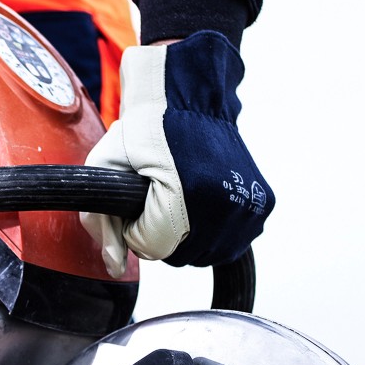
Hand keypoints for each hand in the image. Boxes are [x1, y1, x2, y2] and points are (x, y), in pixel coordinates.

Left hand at [80, 32, 272, 274]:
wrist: (189, 96)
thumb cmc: (141, 131)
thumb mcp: (105, 170)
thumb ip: (102, 225)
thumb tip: (113, 268)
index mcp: (184, 196)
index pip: (151, 248)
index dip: (135, 226)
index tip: (139, 196)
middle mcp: (222, 205)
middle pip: (179, 256)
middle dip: (161, 233)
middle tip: (159, 194)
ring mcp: (246, 205)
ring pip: (206, 254)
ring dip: (187, 235)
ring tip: (180, 196)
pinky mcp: (262, 204)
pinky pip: (231, 243)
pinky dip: (214, 231)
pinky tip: (203, 202)